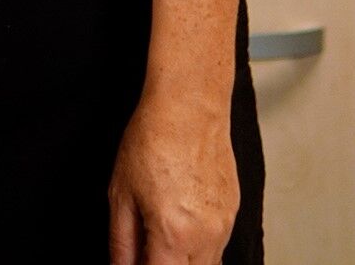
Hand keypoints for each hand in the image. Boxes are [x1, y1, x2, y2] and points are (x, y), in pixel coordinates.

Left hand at [108, 90, 239, 264]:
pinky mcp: (234, 214)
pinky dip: (197, 248)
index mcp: (174, 235)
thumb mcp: (120, 195)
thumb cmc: (153, 139)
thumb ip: (121, 243)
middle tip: (144, 250)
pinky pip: (217, 247)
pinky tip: (178, 225)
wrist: (190, 106)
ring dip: (181, 261)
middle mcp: (207, 237)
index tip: (134, 261)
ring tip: (158, 236)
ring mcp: (225, 226)